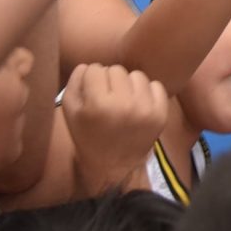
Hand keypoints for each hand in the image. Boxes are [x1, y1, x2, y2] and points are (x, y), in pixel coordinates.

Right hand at [61, 62, 172, 187]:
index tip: (92, 94)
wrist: (112, 165)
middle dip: (109, 81)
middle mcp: (124, 105)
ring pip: (136, 75)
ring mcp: (145, 109)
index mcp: (98, 104)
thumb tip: (90, 64)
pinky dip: (147, 92)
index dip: (91, 80)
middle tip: (107, 99)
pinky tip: (138, 106)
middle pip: (115, 69)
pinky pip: (156, 85)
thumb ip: (75, 81)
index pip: (94, 69)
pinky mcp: (160, 114)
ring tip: (123, 102)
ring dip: (129, 85)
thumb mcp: (69, 110)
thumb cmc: (87, 135)